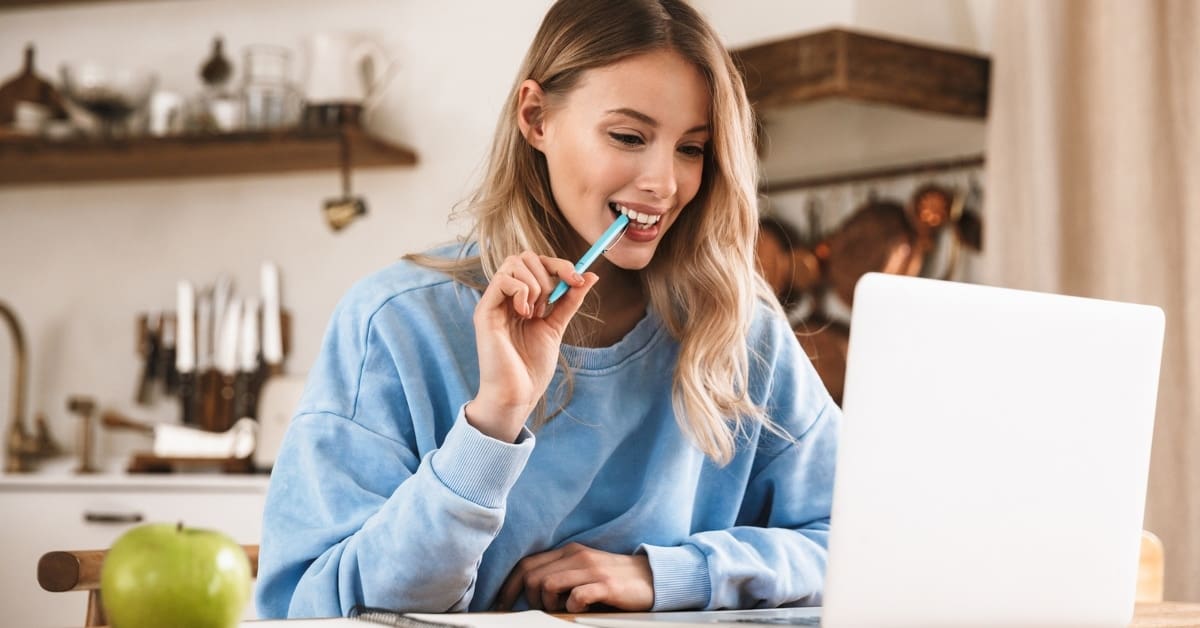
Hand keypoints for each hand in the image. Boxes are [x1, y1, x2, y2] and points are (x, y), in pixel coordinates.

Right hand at [468, 251, 598, 441]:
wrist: (517, 395)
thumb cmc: (531, 367)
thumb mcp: (556, 327)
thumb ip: (569, 301)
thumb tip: (591, 276)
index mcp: (520, 299)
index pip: (536, 262)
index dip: (560, 265)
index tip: (578, 280)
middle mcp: (505, 297)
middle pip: (524, 256)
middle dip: (548, 271)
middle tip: (552, 303)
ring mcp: (494, 302)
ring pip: (513, 263)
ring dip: (536, 284)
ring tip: (537, 313)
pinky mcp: (485, 311)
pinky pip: (503, 280)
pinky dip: (521, 291)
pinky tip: (526, 314)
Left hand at [495, 542, 654, 612]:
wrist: (650, 578)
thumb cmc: (612, 579)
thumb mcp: (582, 571)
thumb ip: (559, 574)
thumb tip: (527, 594)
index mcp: (568, 552)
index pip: (526, 564)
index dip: (509, 587)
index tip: (502, 605)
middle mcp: (576, 556)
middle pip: (532, 575)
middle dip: (528, 599)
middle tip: (541, 611)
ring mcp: (591, 569)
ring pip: (548, 585)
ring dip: (548, 604)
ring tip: (562, 610)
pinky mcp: (606, 584)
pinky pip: (576, 596)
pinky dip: (572, 607)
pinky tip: (580, 609)